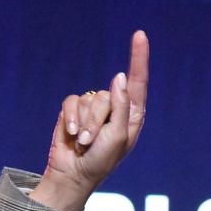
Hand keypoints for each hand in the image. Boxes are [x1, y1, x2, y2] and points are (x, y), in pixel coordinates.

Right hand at [33, 30, 149, 210]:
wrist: (72, 175)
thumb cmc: (101, 160)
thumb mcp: (117, 136)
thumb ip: (121, 106)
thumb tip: (121, 76)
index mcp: (132, 114)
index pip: (138, 81)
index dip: (139, 58)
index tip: (140, 35)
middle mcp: (115, 107)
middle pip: (108, 95)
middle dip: (97, 120)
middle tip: (93, 142)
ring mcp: (94, 108)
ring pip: (89, 99)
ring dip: (84, 124)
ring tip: (83, 143)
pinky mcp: (73, 109)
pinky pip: (72, 102)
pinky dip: (70, 118)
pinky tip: (70, 135)